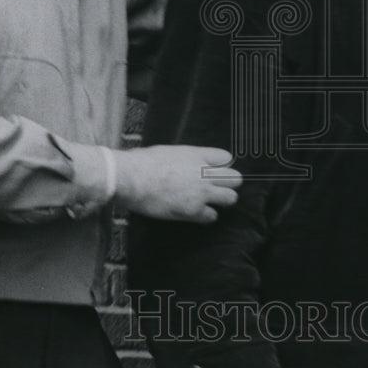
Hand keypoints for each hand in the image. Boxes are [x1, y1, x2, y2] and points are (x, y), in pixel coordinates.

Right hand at [115, 145, 239, 223]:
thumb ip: (186, 158)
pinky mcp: (194, 210)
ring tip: (210, 202)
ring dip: (221, 200)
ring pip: (230, 198)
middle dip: (228, 183)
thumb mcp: (169, 151)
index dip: (222, 166)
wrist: (132, 178)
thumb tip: (187, 163)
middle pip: (235, 178)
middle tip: (217, 188)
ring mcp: (201, 192)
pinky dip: (205, 216)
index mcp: (197, 155)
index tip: (217, 171)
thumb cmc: (143, 162)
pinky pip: (212, 216)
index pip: (226, 158)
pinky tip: (196, 213)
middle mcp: (204, 173)